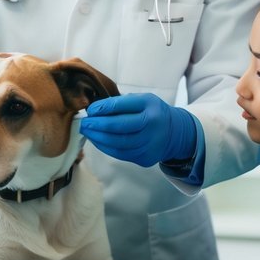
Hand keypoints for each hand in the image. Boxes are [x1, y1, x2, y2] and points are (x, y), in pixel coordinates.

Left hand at [79, 93, 197, 167]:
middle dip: (97, 125)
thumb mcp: (142, 101)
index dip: (103, 108)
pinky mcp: (145, 158)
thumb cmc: (152, 113)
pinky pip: (120, 154)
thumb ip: (120, 104)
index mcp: (150, 106)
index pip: (122, 106)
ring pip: (117, 143)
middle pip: (119, 127)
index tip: (90, 110)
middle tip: (84, 123)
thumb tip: (94, 111)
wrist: (174, 133)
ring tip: (87, 132)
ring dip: (98, 138)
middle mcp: (152, 125)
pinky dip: (105, 147)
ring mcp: (149, 144)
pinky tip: (97, 141)